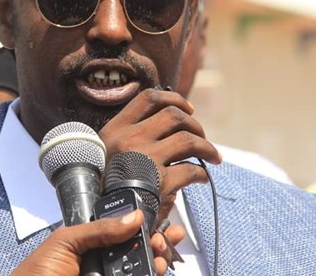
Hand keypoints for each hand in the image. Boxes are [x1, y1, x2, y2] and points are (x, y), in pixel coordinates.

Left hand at [12, 209, 184, 275]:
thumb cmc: (35, 274)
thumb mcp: (66, 242)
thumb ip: (99, 228)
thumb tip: (132, 216)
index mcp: (91, 243)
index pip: (123, 231)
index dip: (143, 226)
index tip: (159, 221)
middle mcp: (102, 262)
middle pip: (138, 250)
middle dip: (156, 243)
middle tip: (163, 241)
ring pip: (142, 269)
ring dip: (157, 262)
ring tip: (161, 258)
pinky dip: (150, 275)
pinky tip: (156, 271)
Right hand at [98, 88, 221, 219]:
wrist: (103, 217)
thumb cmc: (108, 185)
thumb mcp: (109, 152)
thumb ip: (131, 135)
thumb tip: (168, 119)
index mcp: (116, 129)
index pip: (149, 98)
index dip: (174, 99)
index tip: (189, 108)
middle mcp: (129, 139)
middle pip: (173, 115)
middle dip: (194, 124)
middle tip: (201, 137)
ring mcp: (145, 159)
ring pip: (188, 140)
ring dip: (206, 147)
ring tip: (212, 156)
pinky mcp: (160, 182)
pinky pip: (191, 170)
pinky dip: (202, 174)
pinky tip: (202, 179)